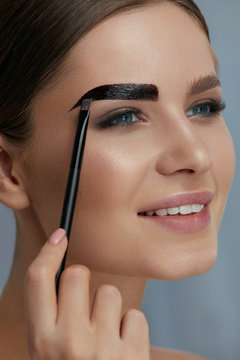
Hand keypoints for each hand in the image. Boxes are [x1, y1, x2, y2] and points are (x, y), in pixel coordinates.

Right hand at [24, 228, 149, 358]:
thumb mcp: (48, 353)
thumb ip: (52, 317)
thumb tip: (67, 271)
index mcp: (40, 340)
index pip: (38, 279)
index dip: (49, 252)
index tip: (60, 237)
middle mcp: (68, 342)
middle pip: (78, 274)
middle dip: (82, 283)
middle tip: (84, 306)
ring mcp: (103, 349)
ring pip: (109, 292)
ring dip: (108, 310)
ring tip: (104, 338)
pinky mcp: (133, 355)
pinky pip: (135, 315)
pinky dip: (130, 329)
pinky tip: (122, 350)